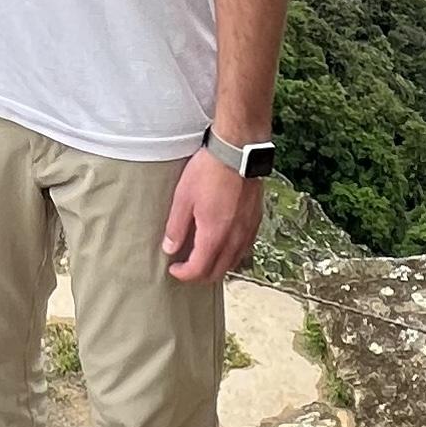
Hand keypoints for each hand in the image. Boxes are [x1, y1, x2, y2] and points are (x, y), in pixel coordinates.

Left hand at [161, 149, 263, 282]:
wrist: (238, 152)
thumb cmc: (209, 171)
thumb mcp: (183, 197)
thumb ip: (176, 227)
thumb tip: (170, 248)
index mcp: (214, 236)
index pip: (199, 270)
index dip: (184, 274)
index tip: (174, 269)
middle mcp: (234, 239)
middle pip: (218, 272)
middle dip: (199, 274)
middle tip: (186, 266)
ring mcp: (248, 231)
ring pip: (233, 262)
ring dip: (216, 265)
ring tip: (202, 255)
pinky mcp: (255, 220)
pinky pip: (244, 248)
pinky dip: (231, 253)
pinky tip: (222, 242)